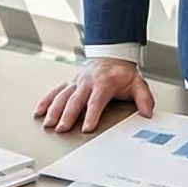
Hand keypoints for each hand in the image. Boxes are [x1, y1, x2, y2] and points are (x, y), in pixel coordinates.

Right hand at [33, 58, 153, 133]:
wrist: (111, 57)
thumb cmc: (122, 74)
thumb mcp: (138, 83)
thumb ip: (144, 98)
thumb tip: (147, 112)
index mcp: (104, 82)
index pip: (96, 100)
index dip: (91, 114)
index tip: (87, 127)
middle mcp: (87, 81)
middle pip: (75, 100)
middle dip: (68, 115)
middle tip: (62, 129)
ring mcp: (76, 82)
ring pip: (62, 96)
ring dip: (54, 110)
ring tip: (49, 124)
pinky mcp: (69, 83)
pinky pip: (55, 91)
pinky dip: (46, 101)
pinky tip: (39, 111)